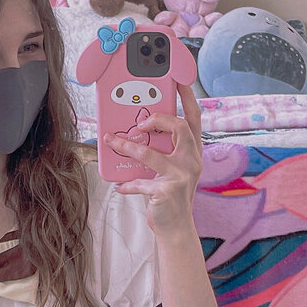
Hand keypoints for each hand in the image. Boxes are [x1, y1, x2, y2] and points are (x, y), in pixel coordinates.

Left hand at [102, 83, 202, 236]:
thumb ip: (162, 151)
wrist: (176, 227)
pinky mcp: (167, 191)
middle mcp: (192, 161)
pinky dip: (128, 184)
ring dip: (128, 147)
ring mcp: (182, 176)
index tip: (179, 80)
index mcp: (193, 151)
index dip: (187, 98)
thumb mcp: (172, 169)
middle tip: (140, 124)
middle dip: (157, 119)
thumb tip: (136, 132)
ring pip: (151, 153)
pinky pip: (141, 182)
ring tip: (112, 142)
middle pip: (179, 127)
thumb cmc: (170, 195)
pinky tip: (119, 186)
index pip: (194, 119)